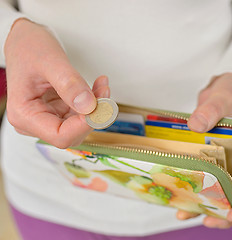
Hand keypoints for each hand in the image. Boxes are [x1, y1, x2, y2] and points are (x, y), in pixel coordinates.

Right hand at [4, 19, 109, 147]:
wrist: (26, 41)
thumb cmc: (29, 47)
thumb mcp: (50, 61)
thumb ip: (69, 85)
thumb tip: (89, 107)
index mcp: (24, 114)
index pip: (60, 136)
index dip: (84, 125)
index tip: (101, 106)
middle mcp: (34, 121)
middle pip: (72, 133)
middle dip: (93, 115)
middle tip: (104, 92)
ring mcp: (47, 117)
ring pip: (79, 124)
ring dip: (96, 108)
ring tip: (102, 85)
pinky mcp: (58, 111)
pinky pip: (80, 114)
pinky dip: (93, 102)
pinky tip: (98, 87)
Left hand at [177, 73, 231, 228]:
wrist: (219, 91)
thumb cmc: (229, 94)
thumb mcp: (223, 97)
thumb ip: (213, 108)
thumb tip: (196, 125)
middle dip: (221, 213)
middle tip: (204, 220)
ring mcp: (218, 160)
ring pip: (212, 189)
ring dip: (200, 205)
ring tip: (182, 213)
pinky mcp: (203, 156)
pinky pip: (197, 175)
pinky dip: (188, 186)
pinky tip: (174, 193)